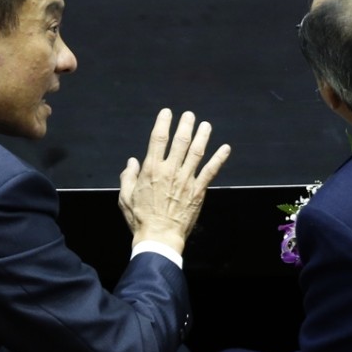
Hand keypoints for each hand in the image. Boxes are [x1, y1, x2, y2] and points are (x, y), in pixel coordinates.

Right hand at [118, 109, 230, 252]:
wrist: (159, 237)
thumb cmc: (140, 219)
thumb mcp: (125, 197)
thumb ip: (128, 177)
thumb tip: (132, 162)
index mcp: (151, 170)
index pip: (158, 139)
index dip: (163, 123)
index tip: (167, 113)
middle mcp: (170, 171)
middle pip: (180, 141)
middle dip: (186, 125)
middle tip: (189, 115)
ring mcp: (186, 180)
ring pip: (197, 152)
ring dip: (203, 136)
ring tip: (206, 125)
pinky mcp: (198, 191)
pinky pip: (211, 171)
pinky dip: (219, 158)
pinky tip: (226, 148)